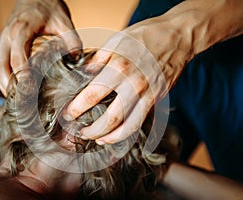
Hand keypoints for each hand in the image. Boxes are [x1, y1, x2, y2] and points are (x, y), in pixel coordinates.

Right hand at [0, 0, 81, 95]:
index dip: (22, 78)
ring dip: (4, 85)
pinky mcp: (4, 43)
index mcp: (22, 30)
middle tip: (21, 104)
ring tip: (16, 102)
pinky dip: (4, 78)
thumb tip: (77, 63)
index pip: (18, 58)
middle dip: (9, 87)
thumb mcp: (64, 21)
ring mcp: (3, 40)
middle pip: (0, 67)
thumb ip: (72, 40)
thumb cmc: (49, 6)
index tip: (30, 93)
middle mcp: (8, 36)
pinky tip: (14, 89)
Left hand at [63, 14, 194, 144]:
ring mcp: (149, 94)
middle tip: (80, 131)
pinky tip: (117, 134)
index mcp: (120, 68)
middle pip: (111, 118)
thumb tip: (84, 74)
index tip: (68, 114)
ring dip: (111, 138)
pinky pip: (141, 121)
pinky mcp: (158, 99)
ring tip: (98, 140)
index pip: (92, 95)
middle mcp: (134, 85)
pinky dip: (127, 133)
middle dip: (92, 130)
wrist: (179, 36)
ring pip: (129, 126)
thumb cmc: (146, 35)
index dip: (77, 108)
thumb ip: (98, 58)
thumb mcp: (118, 39)